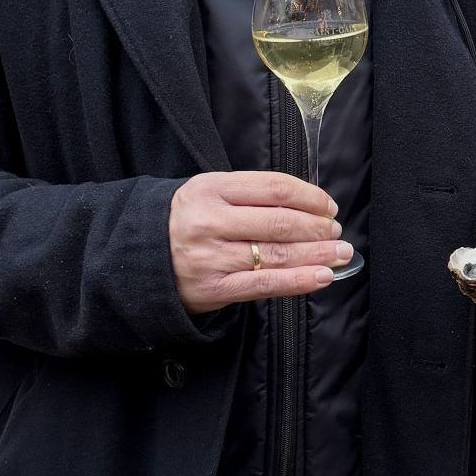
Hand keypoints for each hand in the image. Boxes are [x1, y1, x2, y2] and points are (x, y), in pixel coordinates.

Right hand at [169, 171, 351, 313]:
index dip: (310, 197)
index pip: (274, 188)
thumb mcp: (208, 192)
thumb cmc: (184, 220)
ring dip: (317, 254)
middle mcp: (210, 220)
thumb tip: (307, 205)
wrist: (136, 257)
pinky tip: (322, 276)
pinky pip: (264, 284)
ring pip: (277, 254)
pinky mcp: (213, 288)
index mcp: (211, 188)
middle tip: (336, 232)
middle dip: (317, 228)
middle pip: (279, 221)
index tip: (329, 206)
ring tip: (340, 254)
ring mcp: (211, 256)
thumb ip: (250, 194)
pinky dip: (298, 281)